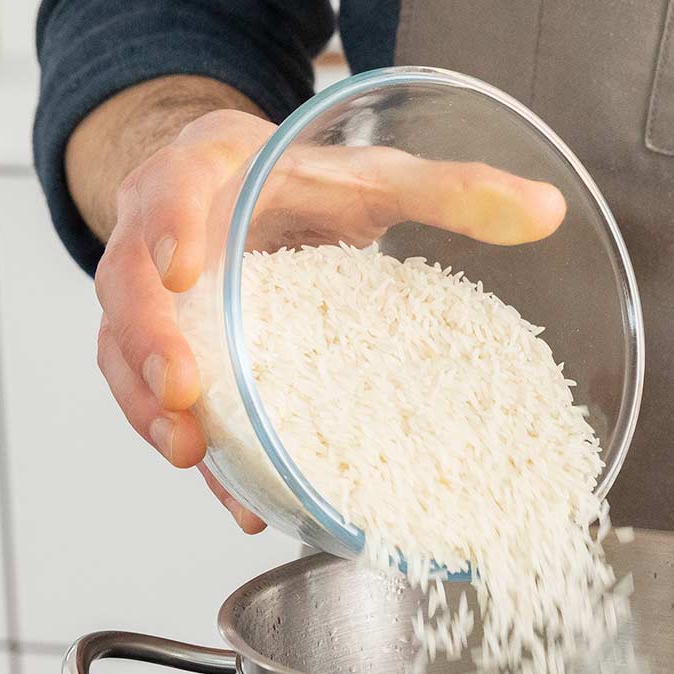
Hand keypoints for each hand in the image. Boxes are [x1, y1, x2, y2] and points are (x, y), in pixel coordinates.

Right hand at [89, 103, 566, 530]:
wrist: (241, 188)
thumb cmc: (298, 178)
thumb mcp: (374, 174)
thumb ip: (455, 189)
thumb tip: (549, 211)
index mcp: (204, 176)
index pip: (167, 195)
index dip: (166, 232)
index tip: (183, 268)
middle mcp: (160, 239)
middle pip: (128, 293)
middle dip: (150, 348)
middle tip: (183, 395)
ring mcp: (154, 305)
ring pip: (124, 359)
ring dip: (152, 414)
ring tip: (193, 458)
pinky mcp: (167, 357)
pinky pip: (159, 406)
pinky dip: (200, 453)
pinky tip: (240, 498)